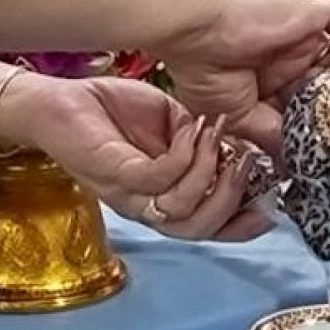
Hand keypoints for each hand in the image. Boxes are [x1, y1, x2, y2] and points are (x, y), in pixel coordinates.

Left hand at [3, 73, 273, 240]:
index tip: (270, 200)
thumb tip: (242, 146)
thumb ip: (206, 141)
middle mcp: (146, 206)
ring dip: (211, 171)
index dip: (243, 224)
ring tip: (218, 135)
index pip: (209, 229)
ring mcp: (127, 194)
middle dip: (233, 196)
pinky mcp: (113, 174)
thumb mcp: (174, 124)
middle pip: (201, 229)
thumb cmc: (113, 111)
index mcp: (163, 198)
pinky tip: (191, 127)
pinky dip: (185, 154)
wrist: (59, 100)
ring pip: (182, 211)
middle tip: (245, 158)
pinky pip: (159, 179)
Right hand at [155, 0, 329, 146]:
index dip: (315, 120)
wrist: (197, 33)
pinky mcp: (310, 14)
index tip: (319, 138)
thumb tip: (291, 161)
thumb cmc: (202, 69)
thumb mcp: (238, 119)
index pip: (306, 104)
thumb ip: (270, 137)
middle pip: (327, 83)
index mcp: (270, 82)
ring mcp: (301, 36)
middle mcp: (288, 59)